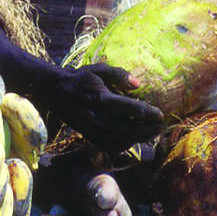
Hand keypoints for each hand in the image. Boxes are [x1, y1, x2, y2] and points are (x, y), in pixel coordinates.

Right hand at [49, 64, 163, 154]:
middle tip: (161, 127)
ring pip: (120, 140)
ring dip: (138, 139)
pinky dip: (123, 146)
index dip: (147, 113)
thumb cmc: (81, 78)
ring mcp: (93, 129)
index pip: (130, 108)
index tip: (160, 114)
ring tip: (152, 134)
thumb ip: (119, 75)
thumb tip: (138, 84)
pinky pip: (109, 146)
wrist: (55, 91)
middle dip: (148, 130)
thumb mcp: (99, 69)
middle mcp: (98, 116)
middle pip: (128, 128)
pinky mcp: (89, 136)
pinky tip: (134, 140)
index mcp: (101, 98)